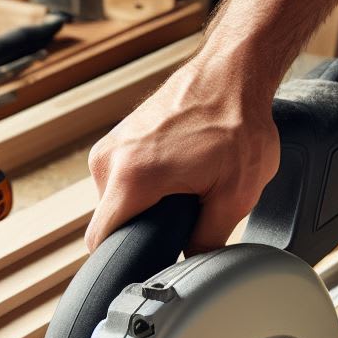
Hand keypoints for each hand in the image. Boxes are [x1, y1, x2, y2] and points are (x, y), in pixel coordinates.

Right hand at [84, 52, 279, 255]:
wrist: (232, 72)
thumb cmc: (236, 123)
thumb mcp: (235, 196)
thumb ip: (207, 241)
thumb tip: (192, 265)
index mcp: (131, 178)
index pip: (100, 243)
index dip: (122, 261)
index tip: (145, 263)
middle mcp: (110, 160)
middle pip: (111, 224)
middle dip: (142, 231)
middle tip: (182, 217)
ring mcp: (111, 145)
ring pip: (117, 202)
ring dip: (145, 206)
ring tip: (183, 190)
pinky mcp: (119, 137)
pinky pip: (121, 179)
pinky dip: (144, 186)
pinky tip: (175, 175)